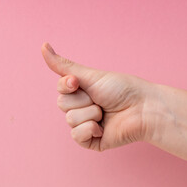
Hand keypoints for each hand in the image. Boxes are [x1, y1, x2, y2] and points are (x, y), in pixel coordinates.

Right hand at [41, 43, 166, 150]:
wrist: (142, 108)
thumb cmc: (121, 89)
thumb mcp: (90, 75)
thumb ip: (64, 65)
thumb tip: (43, 46)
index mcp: (81, 92)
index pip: (60, 89)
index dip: (68, 85)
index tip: (78, 82)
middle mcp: (81, 108)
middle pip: (63, 104)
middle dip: (83, 100)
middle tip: (100, 99)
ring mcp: (85, 125)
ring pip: (70, 119)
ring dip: (90, 114)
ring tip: (105, 112)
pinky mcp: (91, 141)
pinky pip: (77, 136)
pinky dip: (90, 129)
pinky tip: (103, 127)